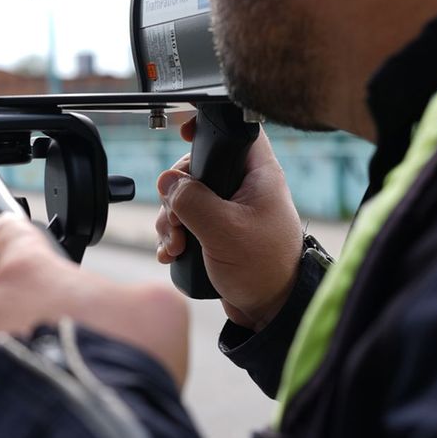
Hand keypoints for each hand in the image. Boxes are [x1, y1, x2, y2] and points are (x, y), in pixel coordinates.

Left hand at [0, 213, 189, 421]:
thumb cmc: (119, 368)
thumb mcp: (157, 311)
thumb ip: (133, 297)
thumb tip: (128, 313)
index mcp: (26, 273)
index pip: (12, 234)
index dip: (19, 235)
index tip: (13, 232)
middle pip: (3, 308)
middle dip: (32, 327)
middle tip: (71, 355)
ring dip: (17, 371)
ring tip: (59, 397)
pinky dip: (5, 411)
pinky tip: (40, 424)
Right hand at [155, 118, 303, 330]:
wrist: (269, 310)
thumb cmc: (263, 269)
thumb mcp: (223, 230)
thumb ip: (192, 200)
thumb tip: (167, 183)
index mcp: (258, 175)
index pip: (237, 131)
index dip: (208, 127)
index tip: (183, 133)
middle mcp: (245, 188)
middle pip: (197, 168)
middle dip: (175, 195)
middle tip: (176, 220)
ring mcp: (230, 211)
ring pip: (186, 197)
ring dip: (171, 221)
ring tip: (175, 245)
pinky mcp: (218, 232)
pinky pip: (187, 222)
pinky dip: (174, 235)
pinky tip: (172, 253)